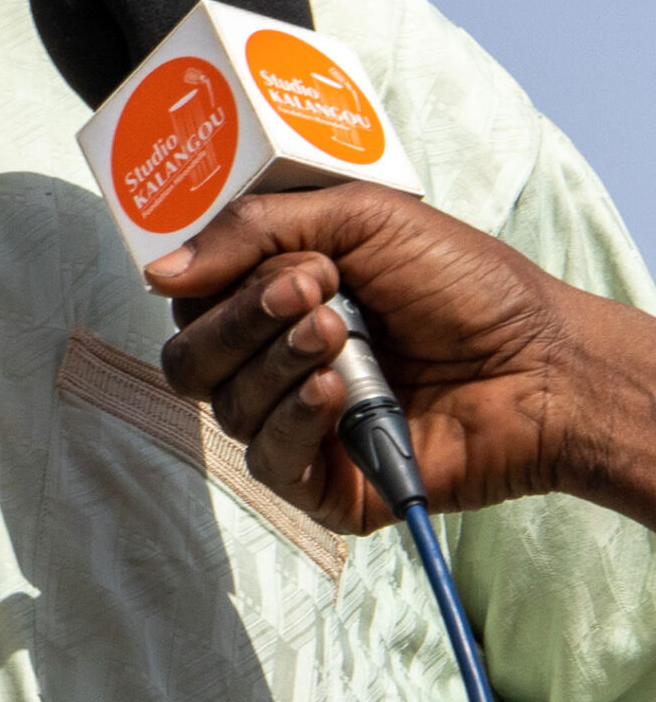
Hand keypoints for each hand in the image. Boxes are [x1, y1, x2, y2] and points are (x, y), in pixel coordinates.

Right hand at [145, 183, 628, 533]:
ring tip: (344, 335)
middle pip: (189, 359)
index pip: (190, 304)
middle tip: (313, 291)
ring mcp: (296, 425)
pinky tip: (334, 394)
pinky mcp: (324, 483)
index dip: (212, 284)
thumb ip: (255, 230)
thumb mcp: (360, 218)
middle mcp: (275, 363)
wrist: (543, 363)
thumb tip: (158, 272)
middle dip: (241, 321)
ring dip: (277, 363)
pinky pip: (265, 461)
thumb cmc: (464, 284)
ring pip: (225, 406)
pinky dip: (291, 421)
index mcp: (274, 301)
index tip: (281, 263)